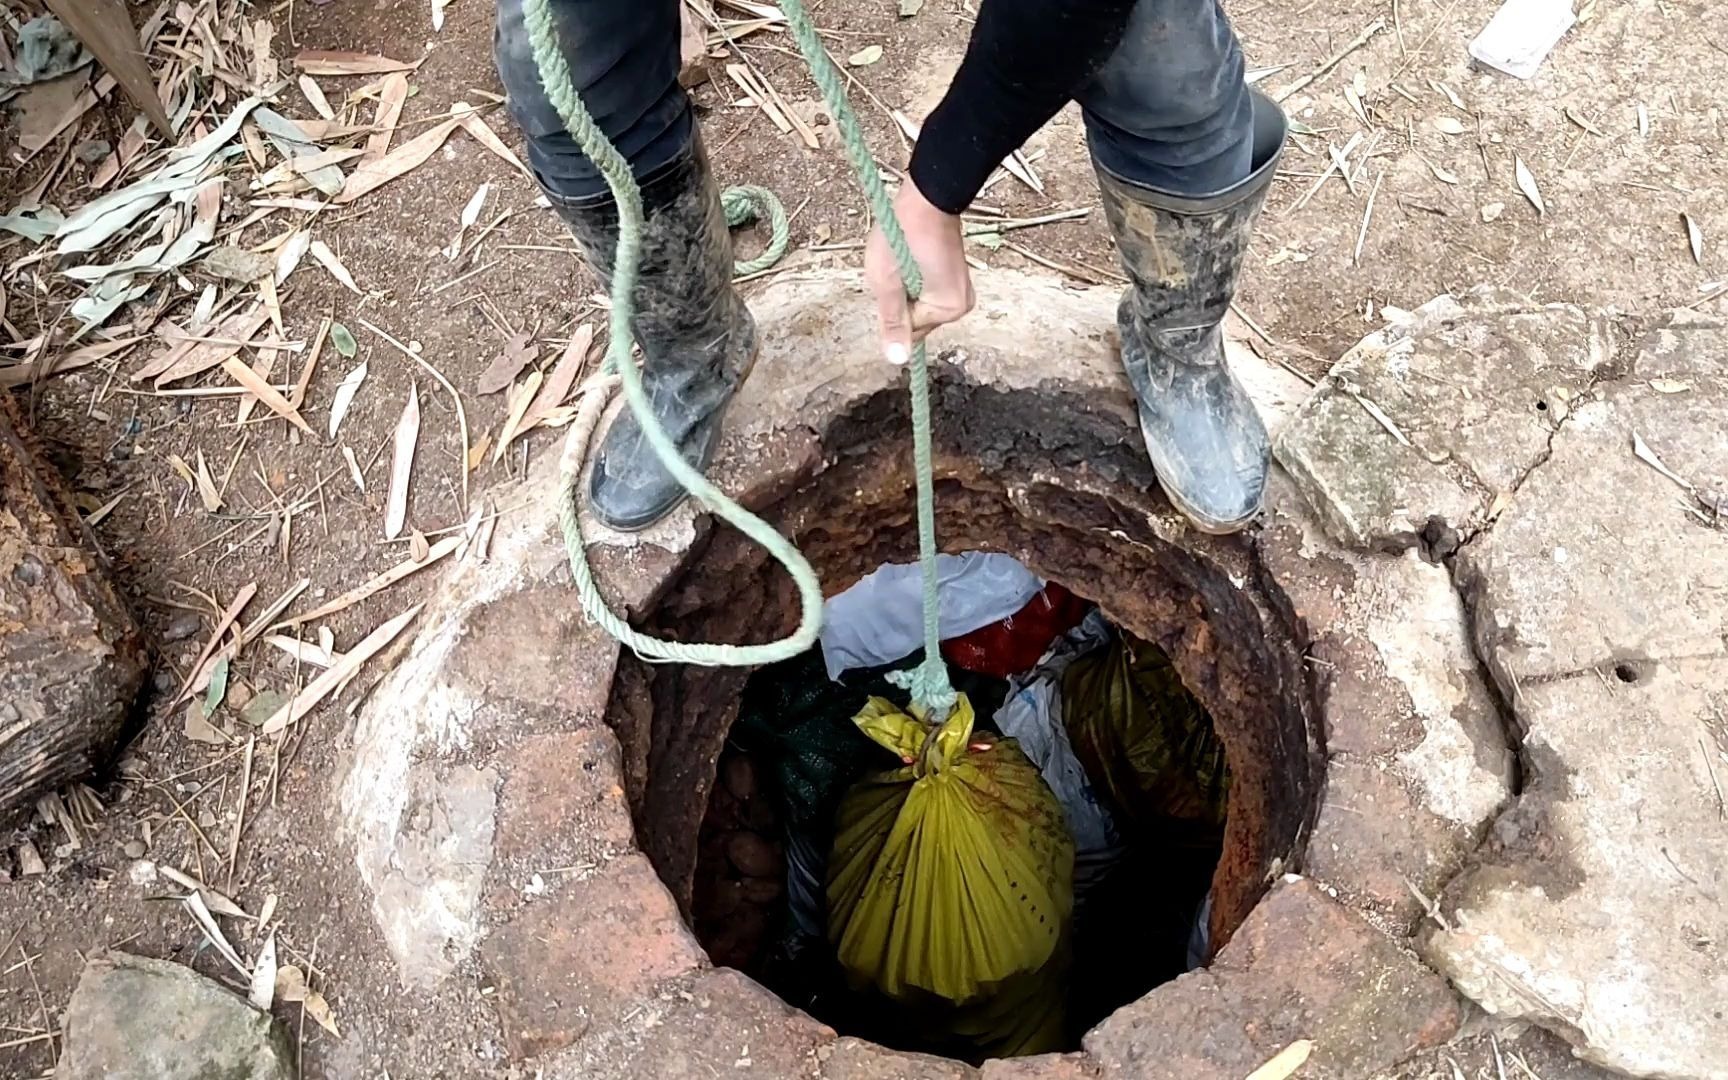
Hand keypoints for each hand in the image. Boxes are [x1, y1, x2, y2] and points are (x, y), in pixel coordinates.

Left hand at [865, 181, 974, 364]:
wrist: (927, 195)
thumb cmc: (903, 233)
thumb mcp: (887, 281)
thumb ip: (892, 321)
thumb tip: (897, 360)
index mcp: (949, 308)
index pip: (909, 328)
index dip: (893, 305)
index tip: (894, 275)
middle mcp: (962, 304)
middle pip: (917, 319)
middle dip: (901, 297)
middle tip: (899, 266)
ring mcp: (962, 291)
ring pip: (921, 305)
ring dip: (907, 287)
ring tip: (907, 258)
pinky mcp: (957, 278)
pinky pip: (928, 292)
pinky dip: (916, 279)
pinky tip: (915, 256)